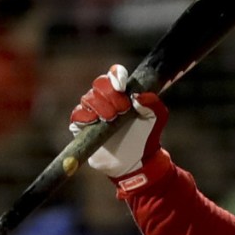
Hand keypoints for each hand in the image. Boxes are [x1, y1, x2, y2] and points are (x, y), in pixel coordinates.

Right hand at [69, 64, 168, 179]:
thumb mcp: (157, 118)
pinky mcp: (81, 126)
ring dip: (101, 106)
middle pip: (99, 84)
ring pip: (88, 98)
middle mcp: (105, 98)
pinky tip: (95, 121)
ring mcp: (92, 111)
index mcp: (123, 92)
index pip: (114, 74)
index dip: (116, 75)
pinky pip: (77, 115)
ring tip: (112, 120)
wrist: (135, 161)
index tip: (122, 86)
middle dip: (111, 94)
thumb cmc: (146, 136)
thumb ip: (153, 103)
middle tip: (122, 110)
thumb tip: (137, 96)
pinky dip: (85, 116)